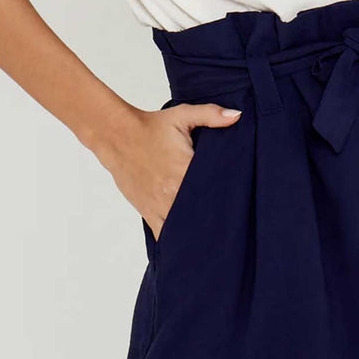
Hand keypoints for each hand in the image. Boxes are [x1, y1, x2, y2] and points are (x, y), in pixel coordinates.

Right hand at [95, 100, 242, 239]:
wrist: (118, 136)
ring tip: (215, 236)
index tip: (240, 201)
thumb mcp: (182, 115)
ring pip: (185, 227)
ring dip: (198, 230)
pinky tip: (189, 243)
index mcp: (186, 169)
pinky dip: (176, 238)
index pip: (216, 189)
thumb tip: (237, 116)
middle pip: (203, 212)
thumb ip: (211, 115)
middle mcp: (173, 191)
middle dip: (217, 217)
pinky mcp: (148, 212)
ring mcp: (160, 205)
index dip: (230, 197)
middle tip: (232, 221)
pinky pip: (165, 234)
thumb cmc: (152, 126)